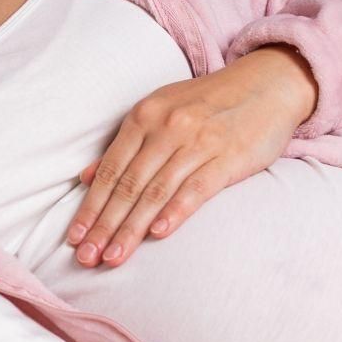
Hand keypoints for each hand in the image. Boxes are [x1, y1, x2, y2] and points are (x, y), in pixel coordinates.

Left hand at [63, 46, 316, 268]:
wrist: (267, 83)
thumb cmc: (208, 103)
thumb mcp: (160, 111)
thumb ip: (125, 145)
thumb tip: (86, 177)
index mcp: (144, 117)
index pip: (110, 171)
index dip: (90, 207)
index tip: (74, 239)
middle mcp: (166, 128)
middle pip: (128, 185)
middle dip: (104, 225)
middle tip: (87, 258)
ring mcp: (198, 142)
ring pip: (156, 191)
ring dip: (132, 228)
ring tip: (114, 257)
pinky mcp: (228, 156)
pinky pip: (197, 187)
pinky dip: (176, 211)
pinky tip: (158, 233)